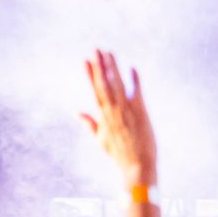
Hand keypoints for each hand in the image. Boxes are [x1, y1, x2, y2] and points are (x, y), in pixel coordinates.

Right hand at [79, 49, 157, 190]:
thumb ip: (89, 124)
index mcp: (103, 117)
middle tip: (96, 49)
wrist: (137, 167)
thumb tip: (76, 113)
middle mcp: (113, 112)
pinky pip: (137, 93)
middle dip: (100, 66)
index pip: (95, 91)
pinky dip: (135, 80)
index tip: (86, 60)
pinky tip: (132, 68)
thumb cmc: (119, 153)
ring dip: (114, 68)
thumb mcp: (100, 139)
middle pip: (104, 84)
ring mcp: (126, 112)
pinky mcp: (141, 113)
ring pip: (118, 85)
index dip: (90, 75)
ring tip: (109, 53)